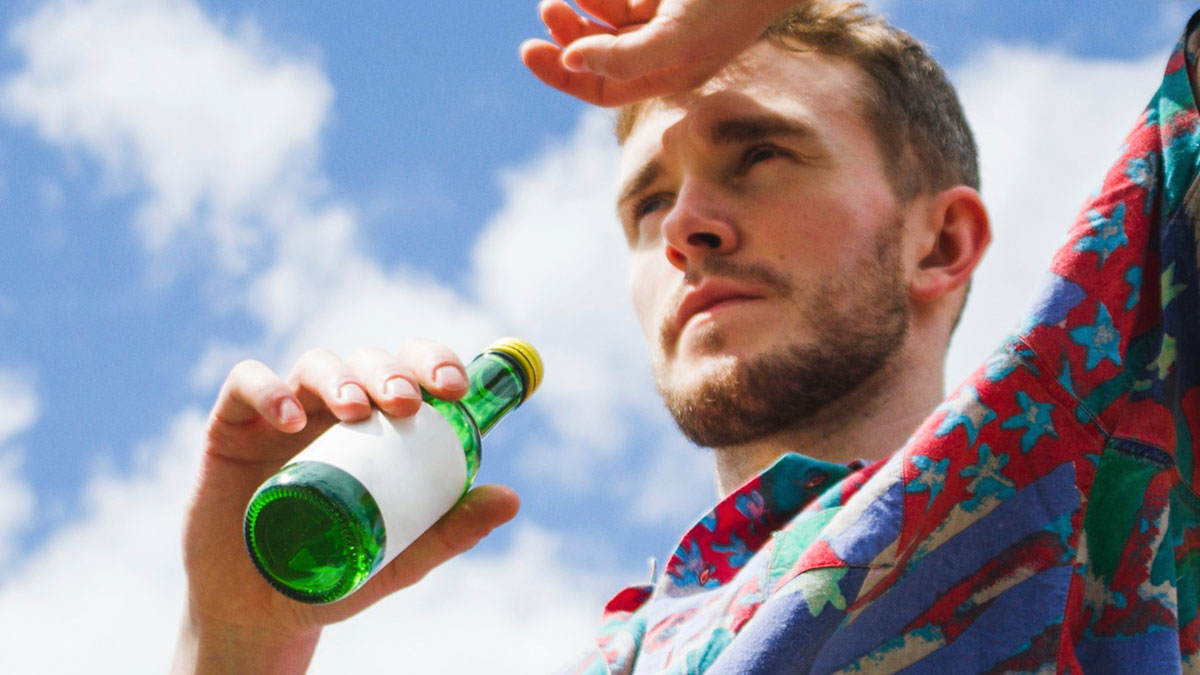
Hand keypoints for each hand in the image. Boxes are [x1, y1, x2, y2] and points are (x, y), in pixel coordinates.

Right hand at [172, 339, 520, 673]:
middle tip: (407, 404)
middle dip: (392, 371)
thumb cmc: (336, 574)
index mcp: (381, 426)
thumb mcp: (400, 557)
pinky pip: (247, 385)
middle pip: (368, 361)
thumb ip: (450, 531)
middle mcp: (335, 407)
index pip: (412, 371)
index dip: (435, 363)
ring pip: (315, 365)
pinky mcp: (232, 425)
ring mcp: (283, 412)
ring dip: (340, 378)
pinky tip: (288, 420)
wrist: (260, 611)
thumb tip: (511, 500)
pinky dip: (269, 390)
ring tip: (356, 412)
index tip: (456, 390)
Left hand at [521, 0, 800, 106]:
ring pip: (604, 20)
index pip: (602, 88)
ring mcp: (662, 17)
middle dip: (567, 35)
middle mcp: (663, 51)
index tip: (530, 51)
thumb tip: (571, 62)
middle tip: (547, 10)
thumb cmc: (728, 0)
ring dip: (579, 9)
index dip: (563, 75)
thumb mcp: (678, 37)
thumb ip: (625, 57)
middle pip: (598, 54)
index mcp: (668, 76)